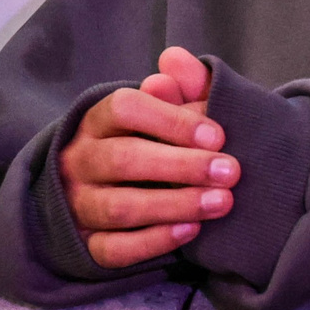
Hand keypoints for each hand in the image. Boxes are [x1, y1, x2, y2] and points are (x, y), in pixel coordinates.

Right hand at [58, 48, 238, 269]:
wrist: (102, 192)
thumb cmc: (145, 142)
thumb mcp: (162, 112)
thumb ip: (178, 87)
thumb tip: (175, 59)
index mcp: (97, 121)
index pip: (124, 108)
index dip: (171, 120)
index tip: (217, 135)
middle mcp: (80, 160)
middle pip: (124, 159)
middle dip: (182, 166)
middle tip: (230, 171)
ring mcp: (79, 205)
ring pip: (120, 208)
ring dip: (175, 205)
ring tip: (221, 202)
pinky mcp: (86, 245)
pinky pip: (115, 249)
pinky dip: (154, 241)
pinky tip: (191, 231)